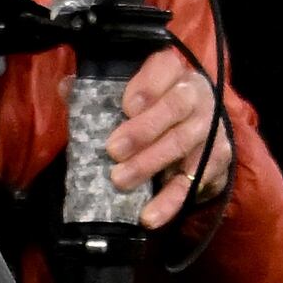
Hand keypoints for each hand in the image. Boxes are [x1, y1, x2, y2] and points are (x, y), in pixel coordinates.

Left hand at [109, 45, 228, 230]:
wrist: (192, 135)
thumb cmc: (150, 111)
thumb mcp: (125, 96)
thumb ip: (96, 91)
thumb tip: (65, 86)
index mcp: (174, 72)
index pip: (166, 67)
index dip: (148, 85)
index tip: (126, 106)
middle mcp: (198, 94)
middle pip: (178, 106)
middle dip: (145, 129)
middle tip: (114, 150)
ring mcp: (211, 127)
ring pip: (185, 142)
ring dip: (151, 163)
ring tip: (120, 180)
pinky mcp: (217, 160)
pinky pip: (194, 182)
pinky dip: (171, 201)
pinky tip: (149, 215)